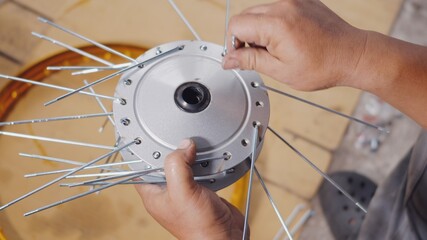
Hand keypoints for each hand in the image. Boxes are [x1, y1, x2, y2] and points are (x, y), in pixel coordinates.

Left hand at [135, 139, 244, 239]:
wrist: (224, 237)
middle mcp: (168, 192)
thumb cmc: (198, 226)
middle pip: (165, 163)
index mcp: (154, 194)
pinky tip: (208, 160)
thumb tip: (184, 145)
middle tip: (179, 138)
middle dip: (173, 151)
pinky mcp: (201, 190)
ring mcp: (185, 192)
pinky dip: (204, 164)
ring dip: (191, 156)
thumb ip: (177, 165)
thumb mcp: (182, 191)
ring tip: (195, 147)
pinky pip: (200, 171)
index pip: (142, 168)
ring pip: (184, 166)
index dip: (145, 153)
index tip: (151, 137)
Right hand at [222, 0, 367, 90]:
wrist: (352, 55)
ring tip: (277, 49)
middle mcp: (284, 6)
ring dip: (260, 30)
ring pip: (260, 12)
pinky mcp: (302, 0)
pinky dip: (274, 23)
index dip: (235, 44)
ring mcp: (294, 1)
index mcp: (276, 23)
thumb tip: (229, 60)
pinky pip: (276, 9)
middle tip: (261, 56)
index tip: (242, 57)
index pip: (237, 25)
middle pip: (246, 16)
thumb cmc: (323, 66)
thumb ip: (250, 60)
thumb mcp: (280, 70)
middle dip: (246, 37)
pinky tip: (287, 39)